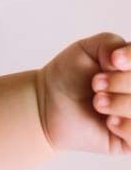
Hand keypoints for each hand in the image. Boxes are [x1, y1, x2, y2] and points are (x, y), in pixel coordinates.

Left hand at [36, 31, 130, 153]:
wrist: (47, 103)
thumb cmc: (69, 74)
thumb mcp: (87, 49)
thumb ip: (110, 44)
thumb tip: (122, 61)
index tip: (113, 60)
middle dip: (120, 82)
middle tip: (95, 84)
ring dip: (119, 103)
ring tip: (97, 102)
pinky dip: (125, 126)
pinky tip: (108, 121)